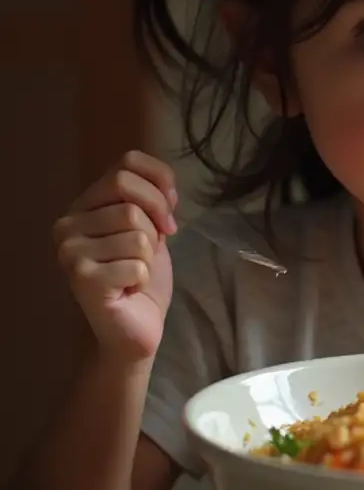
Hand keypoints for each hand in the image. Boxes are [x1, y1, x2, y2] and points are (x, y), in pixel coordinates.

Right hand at [53, 150, 176, 362]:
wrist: (136, 326)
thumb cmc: (142, 274)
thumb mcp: (151, 225)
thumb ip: (151, 198)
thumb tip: (167, 190)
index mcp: (84, 204)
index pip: (127, 163)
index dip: (160, 183)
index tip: (169, 213)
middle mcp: (67, 224)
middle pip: (132, 201)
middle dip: (157, 224)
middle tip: (154, 248)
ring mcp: (69, 251)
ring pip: (137, 232)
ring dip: (149, 255)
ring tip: (134, 271)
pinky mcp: (81, 278)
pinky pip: (138, 262)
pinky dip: (144, 277)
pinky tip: (128, 288)